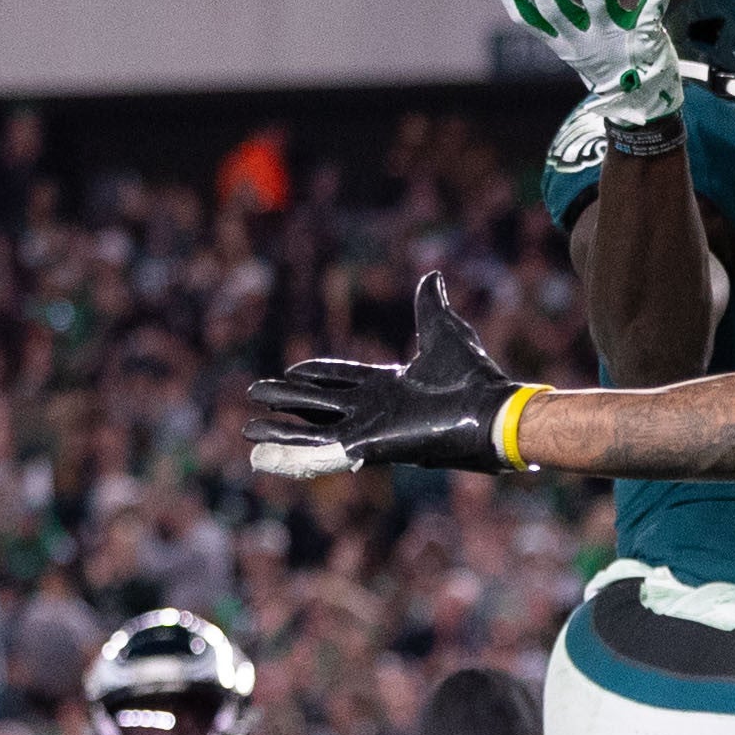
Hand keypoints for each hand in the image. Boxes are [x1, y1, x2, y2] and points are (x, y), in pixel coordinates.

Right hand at [252, 272, 534, 481]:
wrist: (486, 408)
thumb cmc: (470, 375)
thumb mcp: (443, 331)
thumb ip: (429, 307)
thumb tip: (432, 277)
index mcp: (388, 385)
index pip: (341, 379)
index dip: (315, 376)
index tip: (290, 371)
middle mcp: (375, 410)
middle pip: (319, 404)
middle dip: (287, 401)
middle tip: (255, 395)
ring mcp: (369, 430)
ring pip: (312, 430)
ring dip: (281, 431)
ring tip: (248, 429)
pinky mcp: (367, 447)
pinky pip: (321, 453)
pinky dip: (291, 456)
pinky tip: (262, 457)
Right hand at [489, 0, 687, 130]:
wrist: (642, 103)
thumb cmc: (605, 63)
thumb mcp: (572, 44)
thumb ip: (555, 18)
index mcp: (563, 41)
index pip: (527, 17)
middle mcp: (584, 39)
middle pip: (555, 10)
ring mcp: (615, 36)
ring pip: (598, 4)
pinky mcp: (646, 34)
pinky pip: (654, 4)